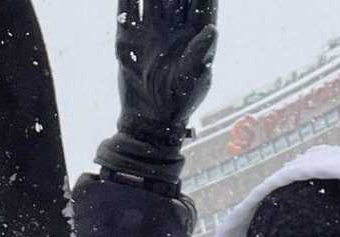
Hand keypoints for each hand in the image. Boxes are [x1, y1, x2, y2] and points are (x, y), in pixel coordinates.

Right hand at [96, 0, 217, 184]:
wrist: (149, 121)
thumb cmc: (179, 103)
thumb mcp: (193, 81)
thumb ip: (199, 55)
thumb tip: (212, 29)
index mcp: (195, 35)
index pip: (201, 3)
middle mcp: (173, 29)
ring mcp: (150, 32)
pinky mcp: (128, 39)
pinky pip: (127, 10)